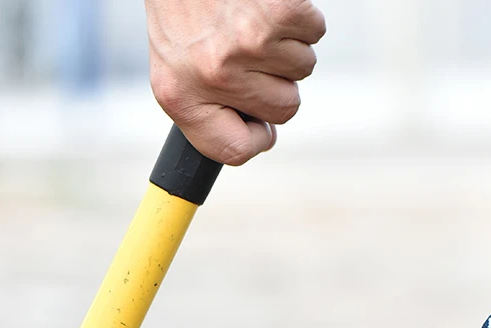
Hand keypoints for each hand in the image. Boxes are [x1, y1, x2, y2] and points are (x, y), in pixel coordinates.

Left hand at [145, 0, 325, 164]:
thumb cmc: (182, 7)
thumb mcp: (175, 64)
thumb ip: (209, 108)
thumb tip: (265, 135)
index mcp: (180, 95)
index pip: (235, 150)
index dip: (256, 138)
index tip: (256, 121)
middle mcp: (213, 73)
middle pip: (284, 110)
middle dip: (276, 81)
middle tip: (246, 47)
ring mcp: (247, 43)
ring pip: (303, 68)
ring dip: (287, 44)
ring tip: (252, 18)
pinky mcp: (276, 13)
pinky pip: (314, 30)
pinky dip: (300, 16)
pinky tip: (268, 4)